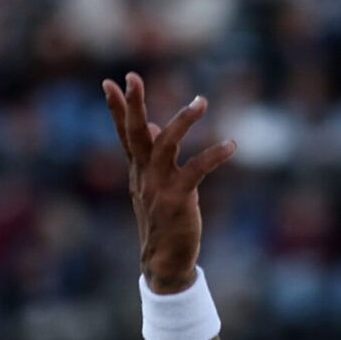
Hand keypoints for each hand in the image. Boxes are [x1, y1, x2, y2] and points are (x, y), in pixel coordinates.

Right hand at [102, 73, 236, 293]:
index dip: (116, 109)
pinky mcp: (178, 198)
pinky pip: (196, 169)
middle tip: (132, 77)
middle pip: (135, 133)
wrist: (163, 262)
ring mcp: (158, 186)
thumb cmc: (164, 222)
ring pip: (165, 144)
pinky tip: (231, 146)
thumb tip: (155, 128)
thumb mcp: (154, 187)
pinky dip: (214, 154)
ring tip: (201, 101)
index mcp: (138, 171)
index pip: (125, 135)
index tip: (109, 83)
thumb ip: (154, 158)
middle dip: (132, 105)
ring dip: (183, 120)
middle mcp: (144, 175)